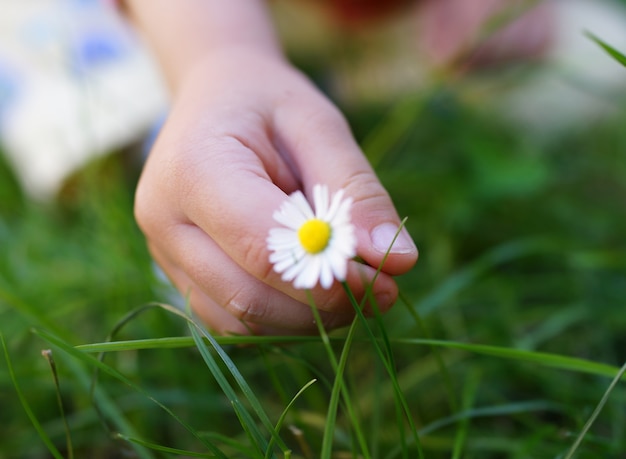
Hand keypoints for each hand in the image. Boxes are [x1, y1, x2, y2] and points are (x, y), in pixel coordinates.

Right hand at [134, 49, 417, 333]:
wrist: (214, 98)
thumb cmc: (268, 102)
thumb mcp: (320, 126)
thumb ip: (356, 192)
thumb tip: (398, 262)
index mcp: (194, 171)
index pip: (264, 249)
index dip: (328, 278)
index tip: (384, 282)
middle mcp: (165, 221)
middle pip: (248, 296)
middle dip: (322, 306)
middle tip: (380, 293)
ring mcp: (164, 253)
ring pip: (240, 320)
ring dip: (305, 319)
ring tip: (351, 290)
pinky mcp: (177, 273)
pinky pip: (231, 319)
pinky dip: (281, 318)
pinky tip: (313, 291)